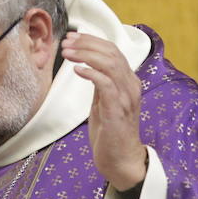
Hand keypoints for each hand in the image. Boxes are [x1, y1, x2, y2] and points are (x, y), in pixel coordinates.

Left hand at [61, 32, 145, 189]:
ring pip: (110, 64)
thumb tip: (87, 65)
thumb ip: (101, 84)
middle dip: (86, 44)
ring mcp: (126, 98)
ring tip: (68, 54)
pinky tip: (77, 70)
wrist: (120, 160)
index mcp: (129, 83)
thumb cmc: (111, 133)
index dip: (92, 41)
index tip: (73, 38)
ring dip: (86, 55)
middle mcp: (131, 87)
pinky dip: (91, 73)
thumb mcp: (104, 103)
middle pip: (112, 53)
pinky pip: (106, 84)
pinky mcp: (117, 111)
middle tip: (66, 42)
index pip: (114, 51)